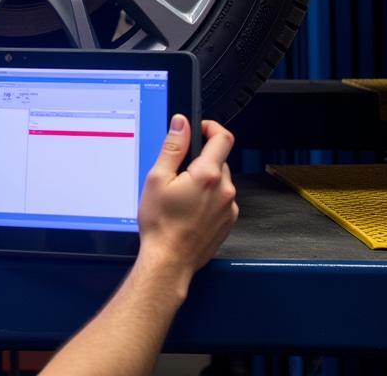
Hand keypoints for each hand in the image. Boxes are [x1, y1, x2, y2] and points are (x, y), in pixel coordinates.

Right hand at [136, 116, 237, 281]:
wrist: (169, 261)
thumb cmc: (161, 224)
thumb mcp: (157, 178)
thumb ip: (172, 147)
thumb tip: (181, 124)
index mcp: (207, 175)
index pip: (223, 137)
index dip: (211, 127)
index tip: (199, 129)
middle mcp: (224, 190)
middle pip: (219, 159)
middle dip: (200, 159)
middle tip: (177, 171)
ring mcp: (229, 208)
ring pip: (220, 180)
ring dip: (205, 179)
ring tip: (181, 195)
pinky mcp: (228, 222)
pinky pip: (221, 199)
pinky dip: (208, 197)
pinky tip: (189, 209)